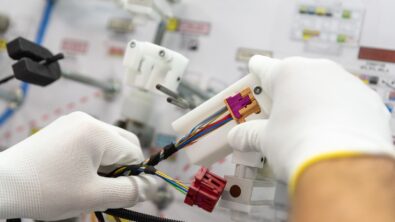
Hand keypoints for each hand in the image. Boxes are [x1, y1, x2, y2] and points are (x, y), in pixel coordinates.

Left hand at [0, 112, 155, 219]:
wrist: (0, 186)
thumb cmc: (45, 191)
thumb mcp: (93, 196)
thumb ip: (129, 191)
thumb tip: (153, 186)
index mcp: (97, 132)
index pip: (134, 153)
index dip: (134, 175)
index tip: (123, 194)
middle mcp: (87, 120)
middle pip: (123, 144)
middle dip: (122, 168)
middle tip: (106, 190)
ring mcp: (72, 122)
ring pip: (107, 144)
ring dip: (106, 165)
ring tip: (88, 185)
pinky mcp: (62, 129)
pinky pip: (90, 142)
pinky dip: (92, 159)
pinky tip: (77, 175)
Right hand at [228, 56, 393, 189]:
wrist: (343, 166)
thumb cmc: (298, 144)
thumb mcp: (266, 140)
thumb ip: (249, 134)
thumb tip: (236, 138)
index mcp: (288, 73)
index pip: (264, 66)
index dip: (256, 72)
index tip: (254, 72)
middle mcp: (318, 70)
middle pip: (294, 77)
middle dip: (285, 93)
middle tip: (278, 115)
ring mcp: (346, 82)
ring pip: (323, 87)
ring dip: (313, 101)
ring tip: (308, 128)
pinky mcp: (367, 99)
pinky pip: (347, 101)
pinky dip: (338, 112)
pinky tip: (333, 132)